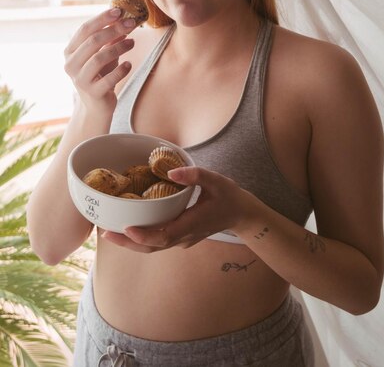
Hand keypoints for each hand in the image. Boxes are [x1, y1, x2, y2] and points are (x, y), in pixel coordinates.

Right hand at [64, 6, 135, 111]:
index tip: (119, 10)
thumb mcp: (104, 53)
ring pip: (99, 58)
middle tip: (131, 24)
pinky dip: (121, 69)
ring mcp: (80, 80)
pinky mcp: (92, 93)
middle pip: (93, 41)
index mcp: (70, 51)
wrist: (96, 106)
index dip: (102, 18)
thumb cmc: (100, 74)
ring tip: (133, 42)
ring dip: (119, 47)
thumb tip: (124, 17)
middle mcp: (71, 65)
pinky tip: (129, 64)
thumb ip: (110, 38)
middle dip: (114, 30)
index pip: (85, 29)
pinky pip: (109, 78)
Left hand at [101, 167, 253, 252]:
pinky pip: (158, 242)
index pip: (164, 235)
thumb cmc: (229, 195)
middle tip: (104, 233)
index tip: (125, 229)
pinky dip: (141, 238)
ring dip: (131, 243)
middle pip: (152, 247)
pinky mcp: (181, 238)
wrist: (242, 214)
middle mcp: (185, 237)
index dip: (143, 235)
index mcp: (192, 223)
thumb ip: (194, 174)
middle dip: (127, 243)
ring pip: (153, 247)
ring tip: (109, 232)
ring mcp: (183, 240)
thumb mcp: (215, 180)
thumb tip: (171, 173)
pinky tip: (127, 228)